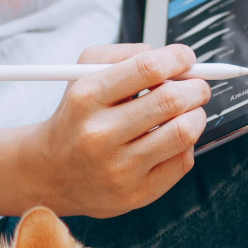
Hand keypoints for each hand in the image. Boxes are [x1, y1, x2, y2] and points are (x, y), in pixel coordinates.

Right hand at [19, 44, 210, 218]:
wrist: (51, 171)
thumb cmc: (78, 115)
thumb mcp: (85, 72)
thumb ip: (128, 54)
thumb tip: (176, 58)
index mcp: (87, 97)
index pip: (148, 68)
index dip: (177, 58)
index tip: (186, 58)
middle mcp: (100, 134)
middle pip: (172, 100)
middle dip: (196, 87)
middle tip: (197, 86)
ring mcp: (119, 168)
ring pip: (184, 132)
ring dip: (196, 115)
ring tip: (188, 112)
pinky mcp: (136, 194)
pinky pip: (183, 162)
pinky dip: (186, 145)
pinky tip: (171, 140)